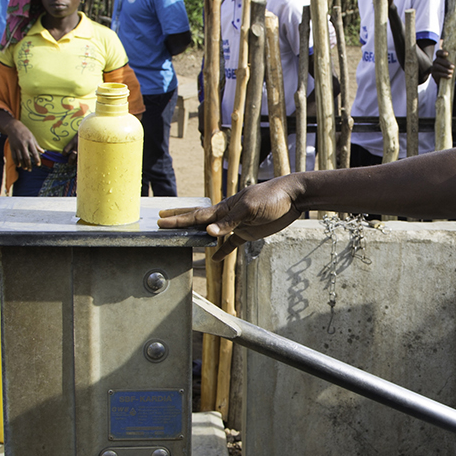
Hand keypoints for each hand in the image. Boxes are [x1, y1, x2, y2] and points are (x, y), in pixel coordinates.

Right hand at [6, 121, 40, 170]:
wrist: (14, 127)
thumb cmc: (25, 132)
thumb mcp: (32, 137)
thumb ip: (37, 145)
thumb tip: (43, 152)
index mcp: (30, 142)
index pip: (34, 152)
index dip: (37, 159)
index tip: (38, 164)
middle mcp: (23, 144)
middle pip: (26, 157)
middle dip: (29, 164)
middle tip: (30, 170)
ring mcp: (17, 146)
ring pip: (20, 158)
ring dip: (23, 164)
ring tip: (25, 168)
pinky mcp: (12, 147)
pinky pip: (14, 157)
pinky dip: (16, 162)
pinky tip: (19, 165)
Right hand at [160, 175, 305, 257]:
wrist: (293, 197)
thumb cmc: (272, 196)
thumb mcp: (250, 208)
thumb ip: (230, 221)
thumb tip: (209, 233)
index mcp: (225, 207)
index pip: (197, 215)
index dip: (179, 219)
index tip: (161, 222)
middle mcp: (227, 215)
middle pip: (200, 221)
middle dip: (181, 222)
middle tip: (161, 221)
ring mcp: (237, 224)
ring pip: (213, 233)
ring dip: (198, 237)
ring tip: (183, 240)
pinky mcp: (249, 232)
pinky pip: (232, 244)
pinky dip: (223, 251)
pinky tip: (216, 259)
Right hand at [429, 49, 454, 79]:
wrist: (448, 81)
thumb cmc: (452, 69)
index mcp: (440, 57)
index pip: (438, 52)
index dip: (441, 52)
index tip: (447, 54)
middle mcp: (436, 62)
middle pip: (438, 60)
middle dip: (445, 63)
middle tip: (453, 66)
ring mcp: (434, 68)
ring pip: (437, 66)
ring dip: (445, 69)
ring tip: (451, 72)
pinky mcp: (434, 75)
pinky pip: (437, 74)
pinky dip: (444, 75)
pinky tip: (449, 76)